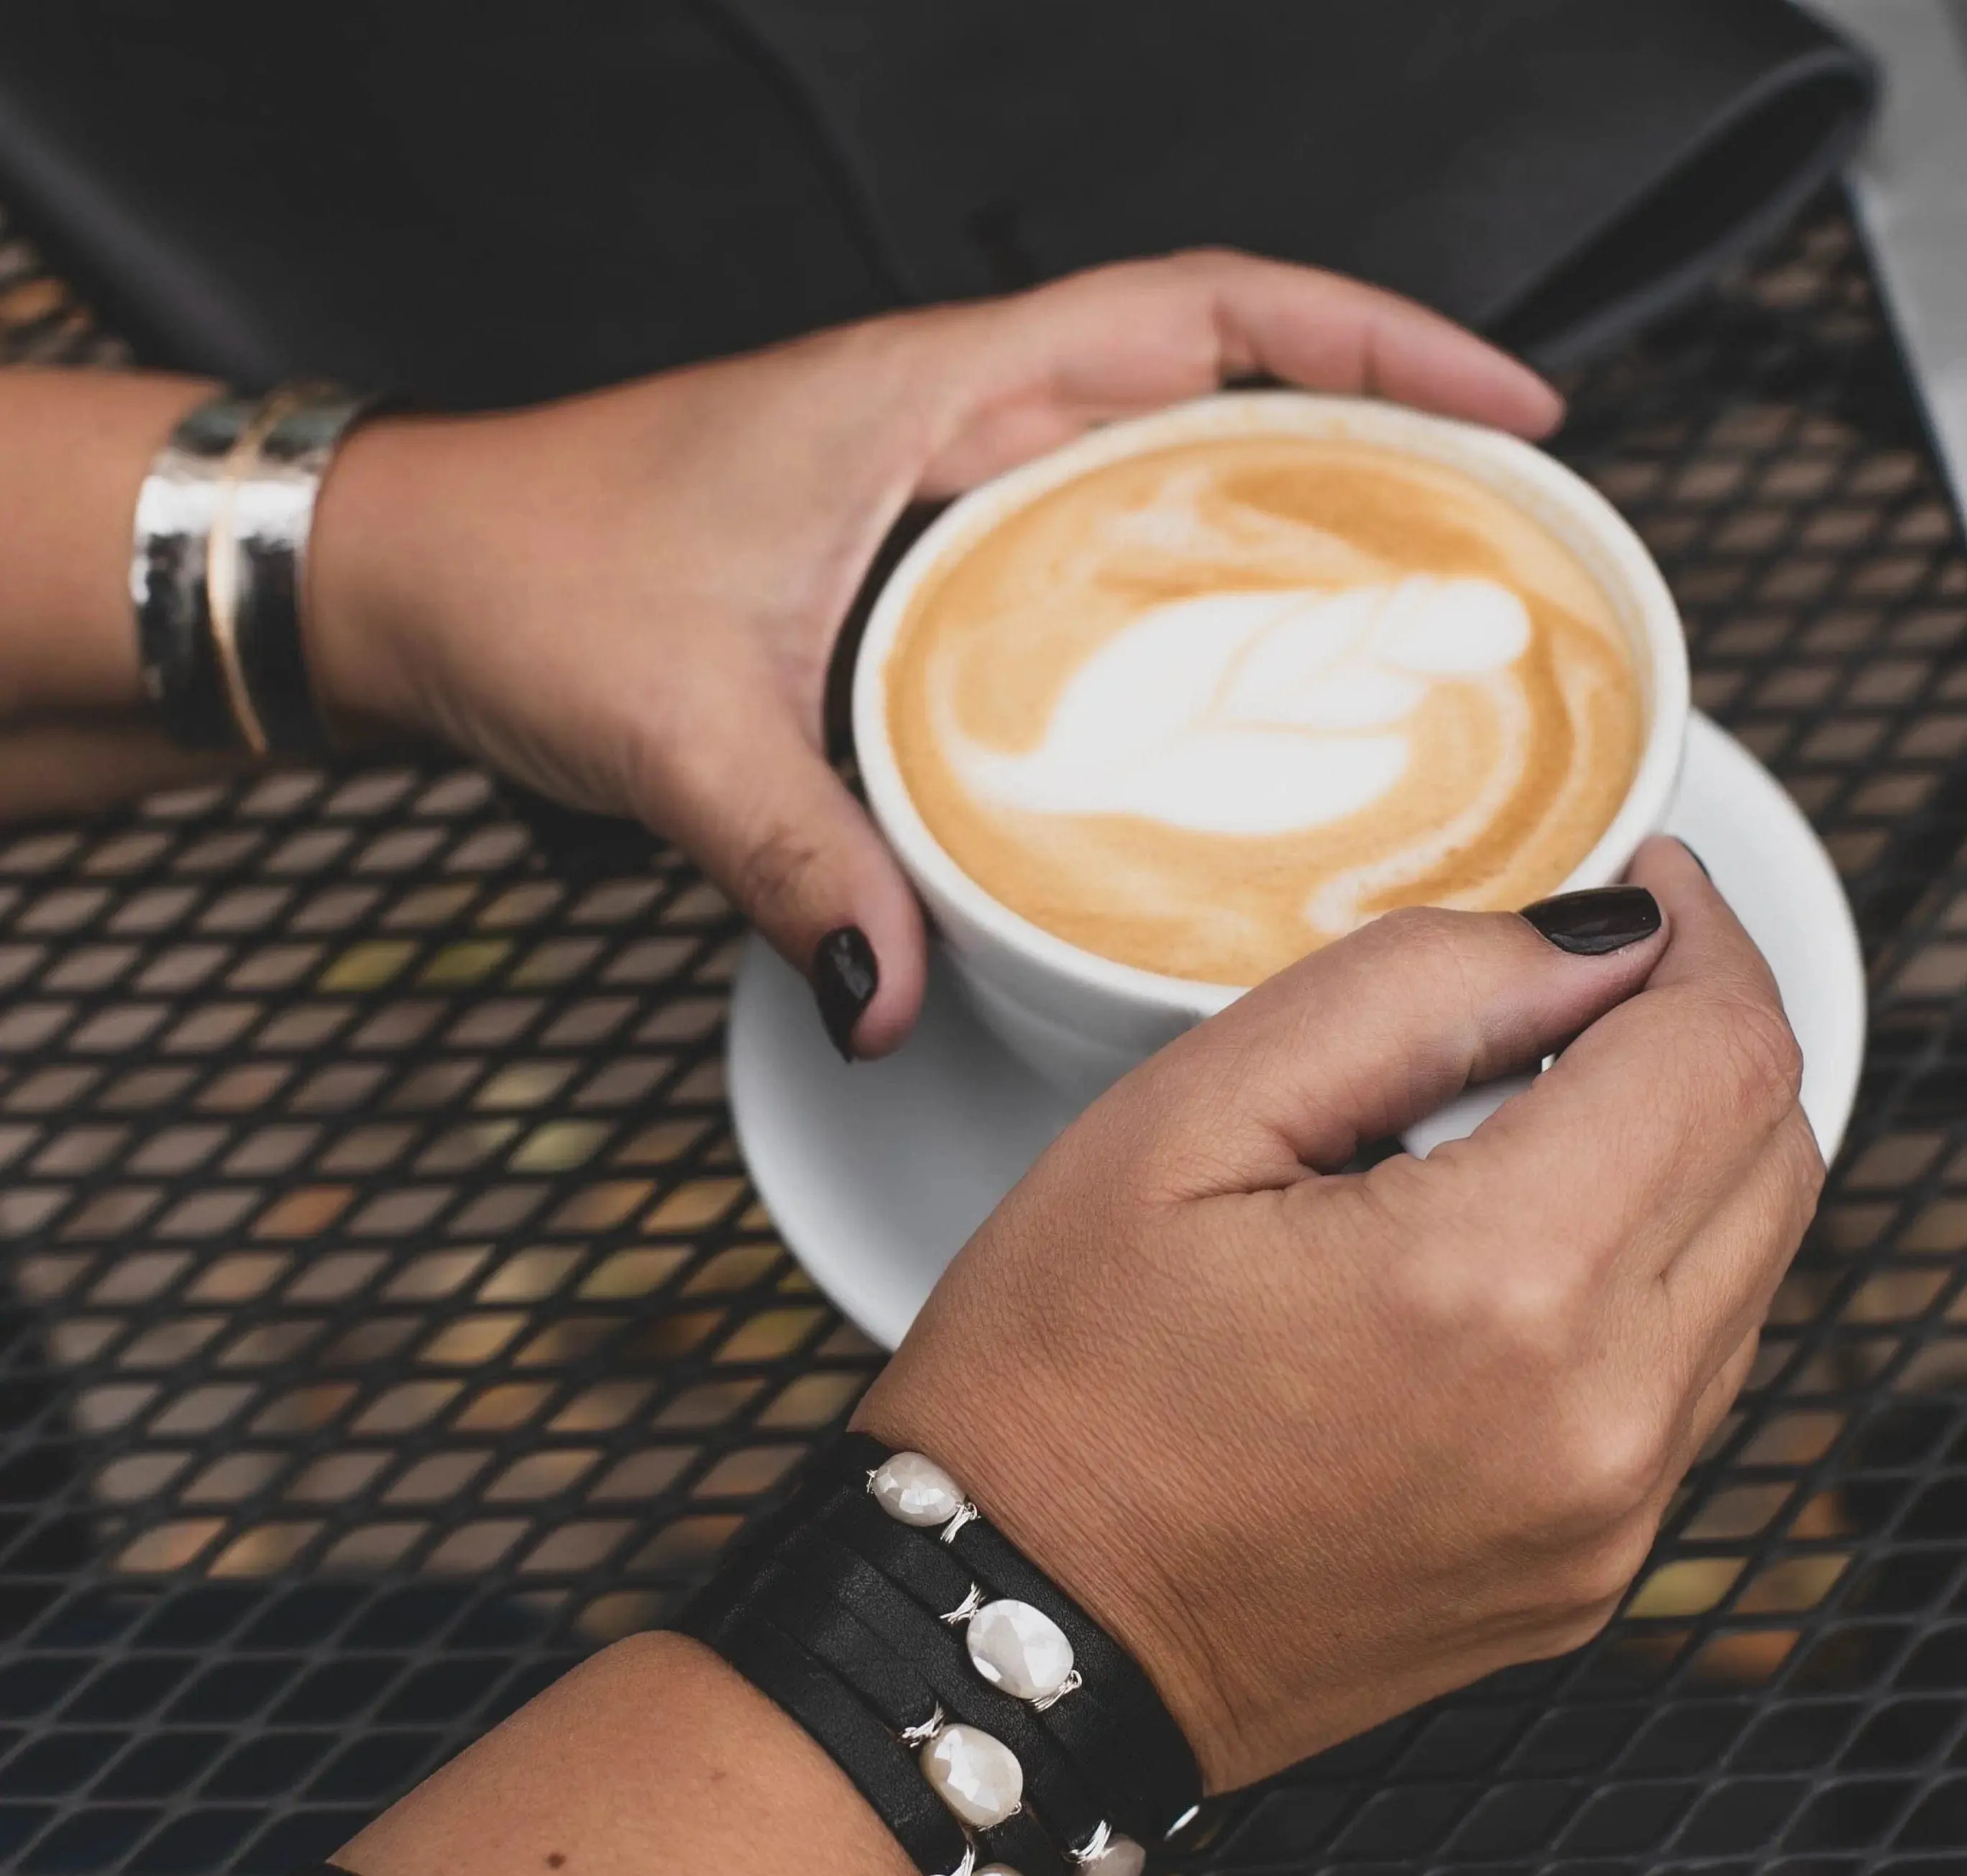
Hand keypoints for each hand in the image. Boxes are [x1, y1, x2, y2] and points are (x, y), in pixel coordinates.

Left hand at [305, 251, 1560, 1056]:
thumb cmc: (525, 575)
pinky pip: (1081, 569)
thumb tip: (896, 995)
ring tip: (1404, 629)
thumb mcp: (675, 722)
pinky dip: (1167, 610)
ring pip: (1158, 483)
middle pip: (1219, 393)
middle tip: (1496, 550)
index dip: (1377, 341)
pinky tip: (1209, 710)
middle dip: (1378, 444)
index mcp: (930, 395)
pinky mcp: (908, 567)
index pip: (1203, 314)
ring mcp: (938, 493)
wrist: (421, 577)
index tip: (1509, 409)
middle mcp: (954, 425)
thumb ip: (796, 862)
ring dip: (1285, 527)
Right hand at [858, 841, 1822, 1791]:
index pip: (1722, 1057)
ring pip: (1750, 1267)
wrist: (1022, 1619)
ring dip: (1680, 1152)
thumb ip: (1413, 991)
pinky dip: (1645, 1271)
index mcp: (1497, 1289)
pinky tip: (1516, 1239)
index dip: (1703, 937)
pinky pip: (1689, 1378)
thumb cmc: (1059, 1371)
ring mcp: (1605, 1520)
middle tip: (1585, 976)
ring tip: (1531, 1103)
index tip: (1645, 882)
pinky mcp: (1585, 1574)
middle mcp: (1598, 1424)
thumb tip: (1594, 941)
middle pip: (1773, 1156)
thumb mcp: (1189, 1115)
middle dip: (1702, 1031)